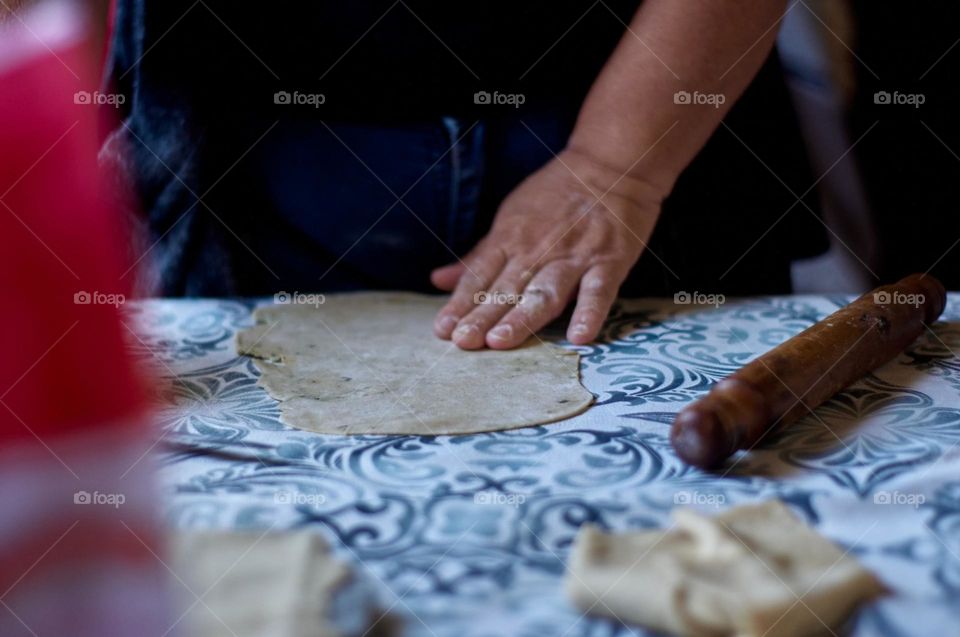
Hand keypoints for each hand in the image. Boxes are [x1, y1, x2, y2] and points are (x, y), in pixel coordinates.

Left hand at [431, 148, 663, 349]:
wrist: (609, 165)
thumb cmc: (555, 195)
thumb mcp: (510, 218)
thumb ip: (478, 255)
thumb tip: (438, 280)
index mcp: (510, 239)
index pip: (479, 277)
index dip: (460, 304)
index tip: (442, 330)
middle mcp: (537, 251)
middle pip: (506, 289)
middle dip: (483, 316)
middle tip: (463, 342)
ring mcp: (574, 257)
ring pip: (544, 292)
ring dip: (522, 317)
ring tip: (500, 341)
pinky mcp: (608, 261)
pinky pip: (598, 290)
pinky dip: (589, 312)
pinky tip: (579, 337)